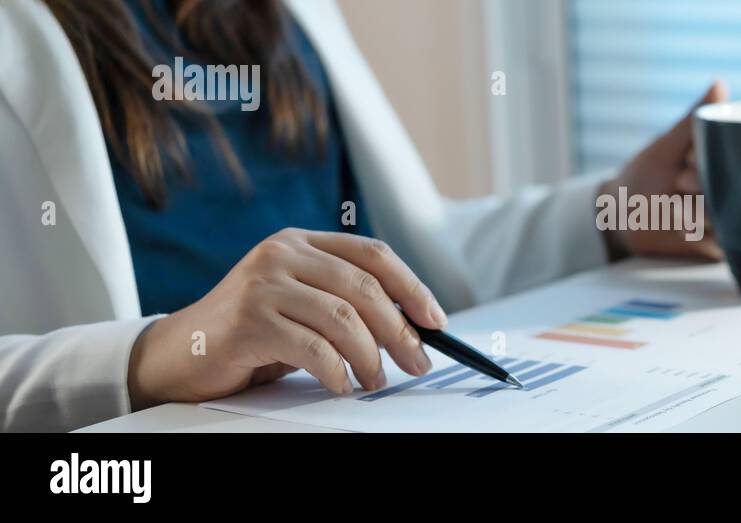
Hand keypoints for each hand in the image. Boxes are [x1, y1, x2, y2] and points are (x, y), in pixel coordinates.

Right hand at [127, 228, 447, 408]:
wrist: (177, 354)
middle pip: (364, 287)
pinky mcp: (249, 320)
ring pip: (343, 318)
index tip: (436, 321)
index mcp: (301, 242)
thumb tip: (412, 328)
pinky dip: (336, 371)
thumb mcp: (300, 305)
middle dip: (400, 331)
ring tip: (375, 380)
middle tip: (417, 363)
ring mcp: (263, 284)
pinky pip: (313, 347)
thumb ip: (343, 302)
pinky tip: (341, 384)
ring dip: (371, 356)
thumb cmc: (250, 334)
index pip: (373, 254)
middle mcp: (282, 253)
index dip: (412, 287)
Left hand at [600, 80, 727, 260]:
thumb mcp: (667, 146)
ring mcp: (724, 222)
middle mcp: (729, 193)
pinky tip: (678, 231)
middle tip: (675, 187)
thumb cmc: (643, 175)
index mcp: (723, 166)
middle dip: (698, 193)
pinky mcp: (715, 249)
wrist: (620, 217)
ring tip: (670, 210)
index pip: (732, 165)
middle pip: (730, 195)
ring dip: (693, 217)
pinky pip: (718, 245)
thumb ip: (694, 121)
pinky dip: (695, 238)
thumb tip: (720, 83)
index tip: (681, 171)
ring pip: (724, 220)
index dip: (703, 169)